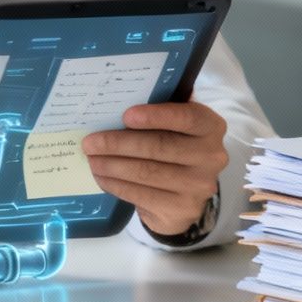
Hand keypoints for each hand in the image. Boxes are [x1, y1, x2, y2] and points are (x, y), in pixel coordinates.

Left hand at [82, 102, 228, 237]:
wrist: (184, 194)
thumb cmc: (172, 147)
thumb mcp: (174, 126)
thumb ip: (161, 108)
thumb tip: (124, 92)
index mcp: (211, 127)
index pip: (188, 117)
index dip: (157, 116)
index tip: (126, 116)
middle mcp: (211, 156)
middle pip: (159, 147)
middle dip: (118, 143)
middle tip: (89, 142)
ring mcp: (199, 185)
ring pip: (147, 172)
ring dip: (112, 165)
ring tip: (91, 158)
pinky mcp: (182, 208)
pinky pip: (142, 194)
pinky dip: (116, 184)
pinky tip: (100, 176)